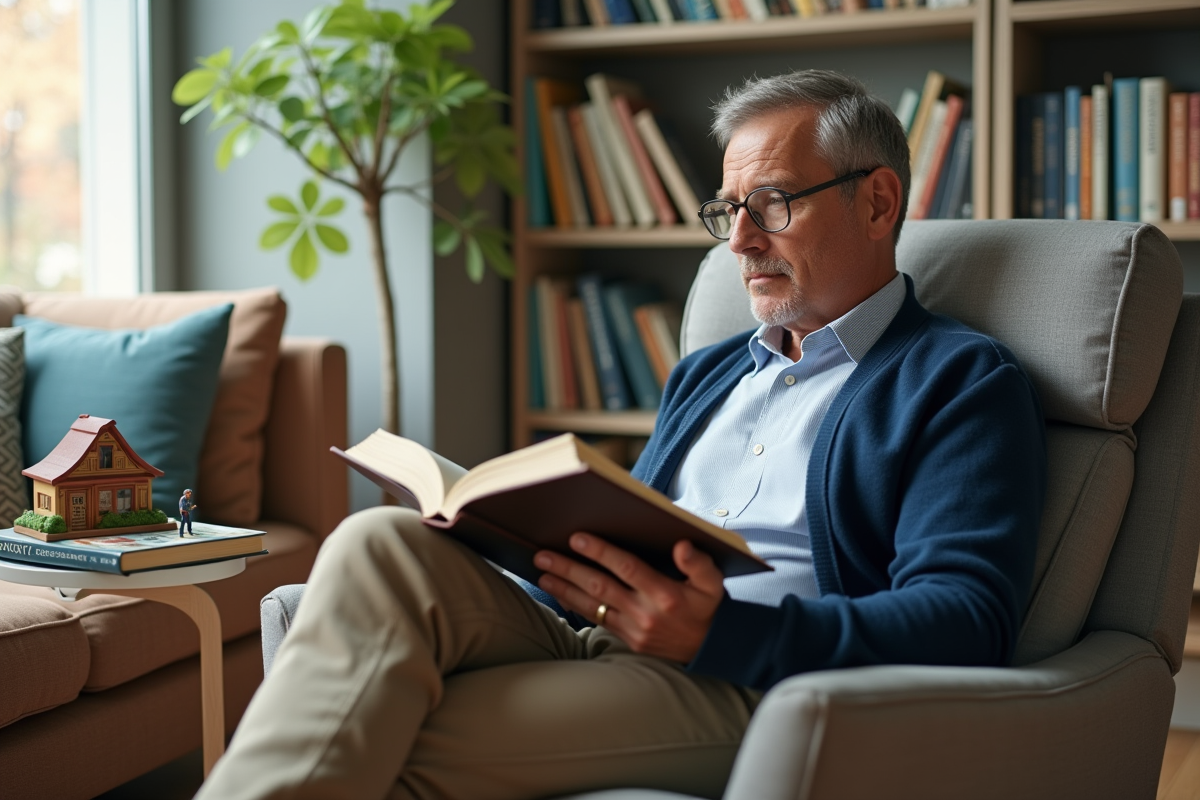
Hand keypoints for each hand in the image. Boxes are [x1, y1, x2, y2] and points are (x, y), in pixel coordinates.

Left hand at [535, 533, 725, 663]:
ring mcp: (634, 628)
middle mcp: (645, 612)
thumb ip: (699, 563)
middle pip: (600, 586)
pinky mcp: (628, 640)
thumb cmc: (708, 608)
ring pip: (593, 605)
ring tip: (543, 574)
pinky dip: (576, 606)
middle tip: (543, 555)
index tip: (577, 538)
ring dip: (565, 588)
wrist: (709, 649)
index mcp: (665, 593)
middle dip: (569, 569)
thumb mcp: (713, 583)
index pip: (627, 568)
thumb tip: (682, 545)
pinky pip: (597, 619)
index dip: (601, 552)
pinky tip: (560, 594)